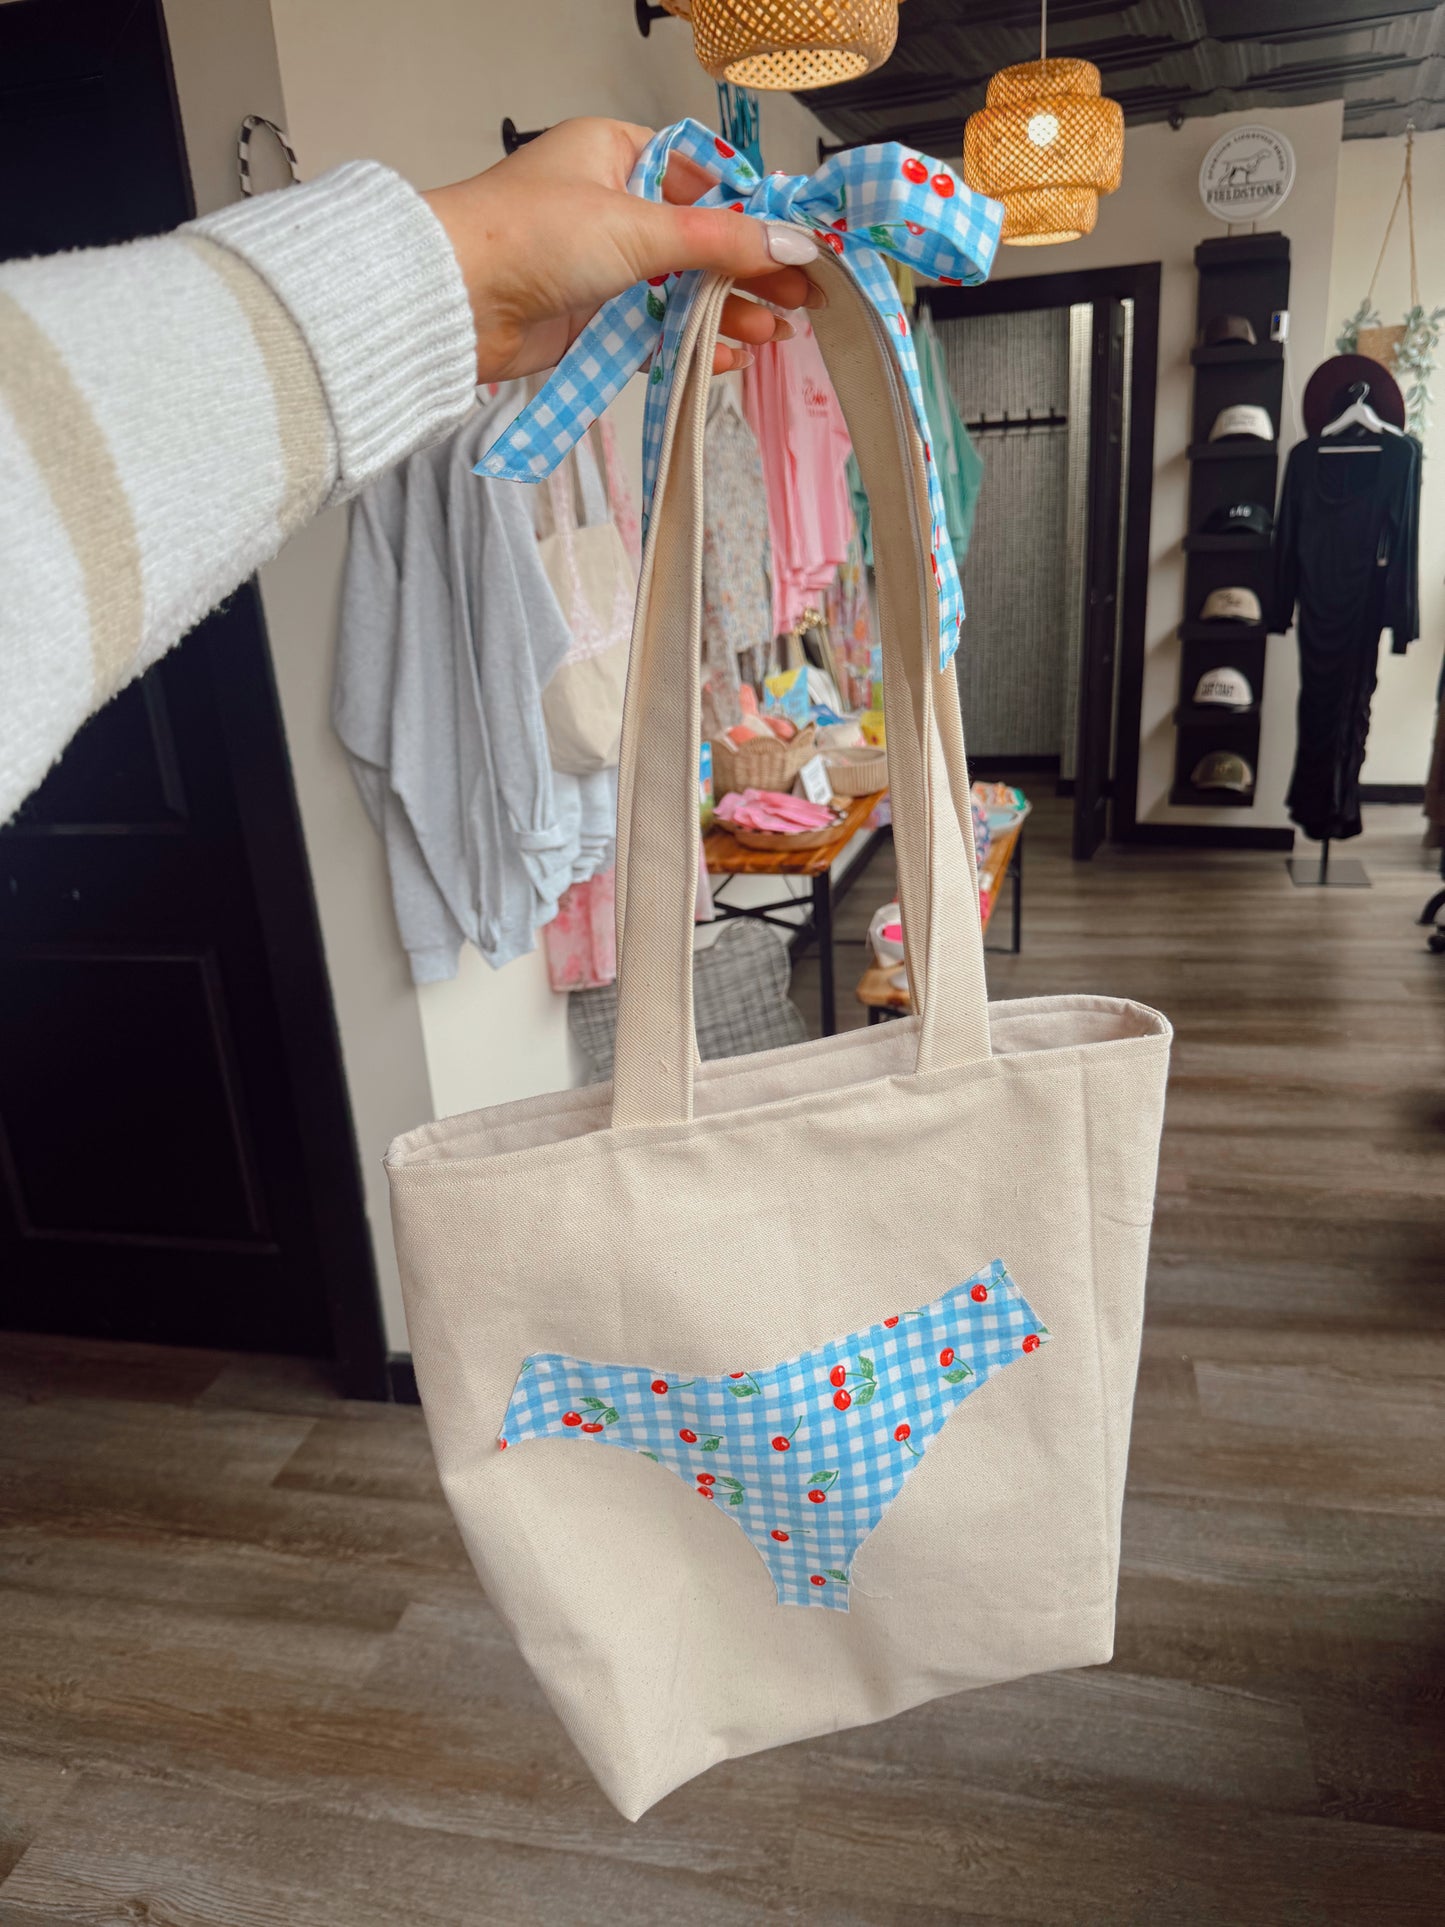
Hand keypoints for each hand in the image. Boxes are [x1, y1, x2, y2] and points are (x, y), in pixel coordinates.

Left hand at [422, 118, 822, 383]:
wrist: (455, 301)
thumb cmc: (528, 236)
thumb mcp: (638, 227)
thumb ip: (720, 242)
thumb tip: (788, 244)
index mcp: (615, 153)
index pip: (702, 179)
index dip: (751, 213)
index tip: (795, 244)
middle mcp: (608, 204)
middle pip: (698, 240)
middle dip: (748, 273)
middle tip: (800, 299)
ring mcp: (599, 265)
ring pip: (680, 289)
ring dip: (726, 313)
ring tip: (774, 335)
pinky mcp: (589, 319)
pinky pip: (653, 331)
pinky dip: (690, 344)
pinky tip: (729, 357)